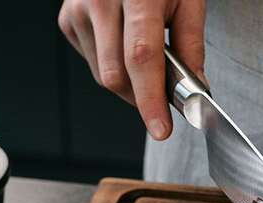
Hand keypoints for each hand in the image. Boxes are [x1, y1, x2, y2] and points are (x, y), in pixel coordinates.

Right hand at [58, 0, 205, 139]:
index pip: (141, 58)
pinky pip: (93, 63)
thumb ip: (191, 45)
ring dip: (130, 83)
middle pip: (117, 76)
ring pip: (104, 75)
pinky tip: (123, 46)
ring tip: (147, 59)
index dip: (151, 100)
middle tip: (166, 94)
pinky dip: (113, 67)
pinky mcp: (68, 20)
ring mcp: (78, 10)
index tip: (161, 128)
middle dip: (143, 97)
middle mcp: (100, 1)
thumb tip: (195, 88)